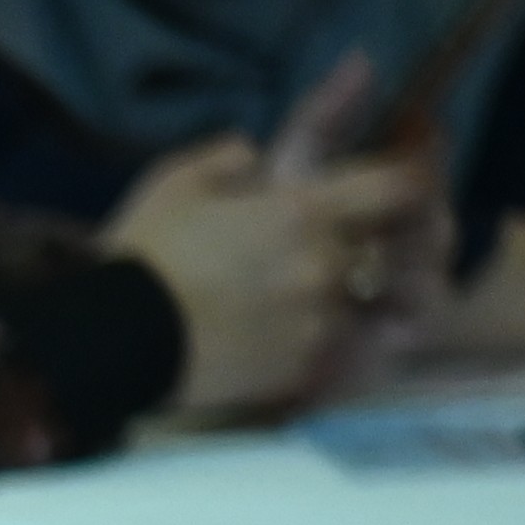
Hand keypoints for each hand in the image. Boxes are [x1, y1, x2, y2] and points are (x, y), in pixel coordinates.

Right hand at [104, 133, 435, 418]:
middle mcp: (329, 266)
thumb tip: (254, 154)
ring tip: (308, 300)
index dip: (412, 179)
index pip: (402, 185)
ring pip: (367, 303)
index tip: (396, 183)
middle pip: (392, 250)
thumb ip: (230, 157)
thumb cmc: (145, 255)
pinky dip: (322, 343)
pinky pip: (335, 351)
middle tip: (343, 245)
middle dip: (375, 243)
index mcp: (307, 212)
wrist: (113, 342)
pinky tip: (285, 338)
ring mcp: (321, 323)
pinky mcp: (303, 370)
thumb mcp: (176, 180)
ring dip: (350, 297)